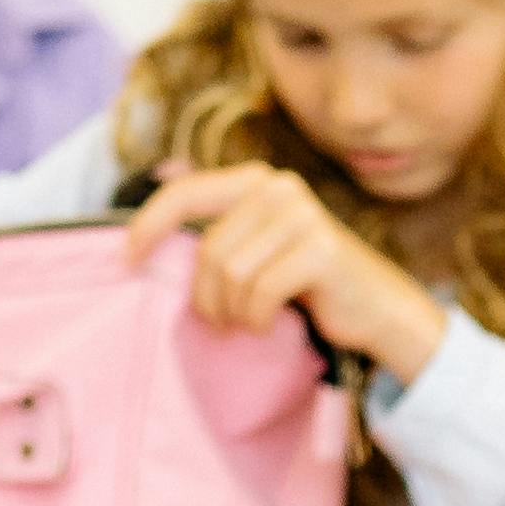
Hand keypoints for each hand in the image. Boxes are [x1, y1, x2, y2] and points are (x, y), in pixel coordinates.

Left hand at [123, 162, 444, 377]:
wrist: (378, 309)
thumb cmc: (308, 285)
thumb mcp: (258, 249)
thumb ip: (220, 234)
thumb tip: (144, 242)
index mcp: (257, 181)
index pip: (186, 193)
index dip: (148, 225)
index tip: (126, 260)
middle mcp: (279, 188)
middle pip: (210, 250)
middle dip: (207, 297)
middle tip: (220, 322)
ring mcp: (302, 215)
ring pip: (232, 274)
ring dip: (234, 312)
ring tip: (249, 322)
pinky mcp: (320, 250)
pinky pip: (261, 291)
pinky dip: (258, 318)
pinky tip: (269, 324)